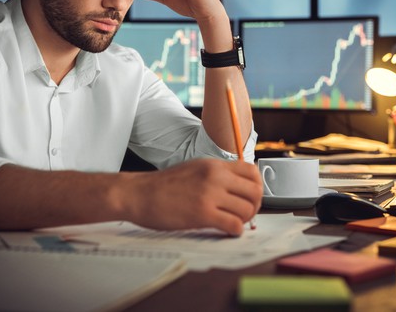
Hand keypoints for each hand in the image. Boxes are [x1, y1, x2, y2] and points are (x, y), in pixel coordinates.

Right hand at [122, 159, 262, 235]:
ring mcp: (210, 195)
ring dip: (245, 220)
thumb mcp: (194, 169)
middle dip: (255, 205)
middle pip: (255, 191)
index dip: (257, 185)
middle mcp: (215, 177)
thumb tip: (237, 187)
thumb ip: (216, 175)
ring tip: (234, 223)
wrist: (139, 193)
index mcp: (214, 165)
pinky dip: (235, 231)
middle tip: (244, 213)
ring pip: (247, 209)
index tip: (249, 196)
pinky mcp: (203, 214)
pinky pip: (234, 225)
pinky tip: (227, 231)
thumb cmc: (163, 185)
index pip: (252, 170)